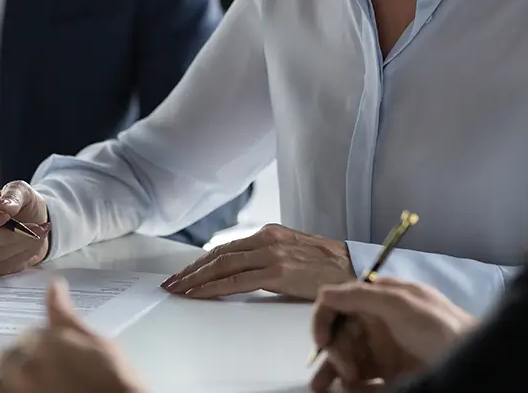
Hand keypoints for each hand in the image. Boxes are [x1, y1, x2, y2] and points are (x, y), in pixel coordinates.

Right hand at [0, 180, 51, 276]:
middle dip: (8, 234)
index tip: (4, 216)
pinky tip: (31, 243)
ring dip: (17, 244)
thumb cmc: (22, 204)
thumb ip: (12, 195)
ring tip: (36, 233)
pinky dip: (21, 255)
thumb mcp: (20, 190)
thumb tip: (3, 207)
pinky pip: (1, 267)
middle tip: (32, 226)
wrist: (35, 223)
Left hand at [0, 278, 146, 392]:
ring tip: (11, 389)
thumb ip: (66, 317)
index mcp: (46, 341)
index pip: (28, 335)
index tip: (50, 358)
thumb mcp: (96, 344)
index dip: (38, 346)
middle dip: (16, 362)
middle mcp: (23, 367)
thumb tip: (54, 285)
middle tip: (36, 376)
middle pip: (3, 356)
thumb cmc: (112, 380)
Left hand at [161, 224, 354, 300]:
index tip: (184, 273)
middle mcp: (266, 239)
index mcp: (269, 233)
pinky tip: (200, 294)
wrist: (354, 268)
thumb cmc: (327, 265)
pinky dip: (214, 287)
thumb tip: (242, 270)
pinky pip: (237, 281)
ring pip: (223, 266)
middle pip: (218, 255)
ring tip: (179, 290)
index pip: (225, 247)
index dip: (202, 261)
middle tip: (172, 283)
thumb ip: (268, 257)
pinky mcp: (278, 272)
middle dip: (192, 270)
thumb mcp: (293, 253)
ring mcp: (271, 254)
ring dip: (196, 279)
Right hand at [310, 278, 476, 391]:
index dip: (323, 320)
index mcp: (376, 299)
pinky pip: (362, 381)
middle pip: (339, 335)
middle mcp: (375, 323)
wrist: (476, 363)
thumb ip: (360, 295)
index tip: (321, 343)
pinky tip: (354, 391)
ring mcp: (383, 351)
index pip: (337, 303)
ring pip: (347, 360)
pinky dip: (353, 387)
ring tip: (322, 390)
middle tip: (343, 373)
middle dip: (333, 354)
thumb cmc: (437, 327)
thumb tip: (323, 293)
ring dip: (334, 373)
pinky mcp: (391, 376)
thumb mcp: (399, 302)